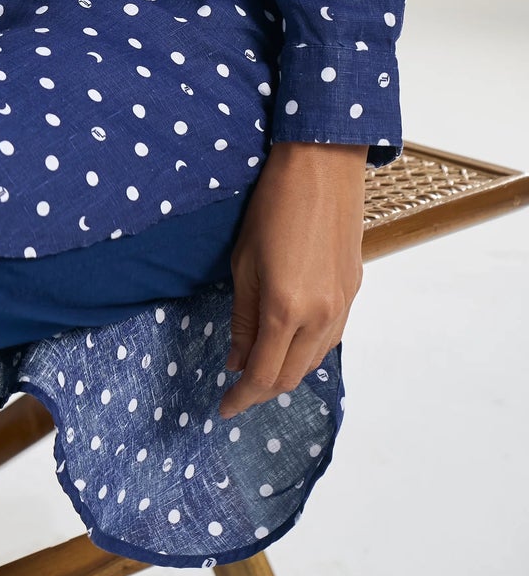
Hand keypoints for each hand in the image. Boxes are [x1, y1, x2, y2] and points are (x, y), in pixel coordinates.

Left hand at [218, 139, 366, 418]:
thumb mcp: (244, 262)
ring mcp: (343, 306)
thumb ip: (244, 319)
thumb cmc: (271, 206)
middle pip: (292, 376)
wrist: (323, 167)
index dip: (241, 397)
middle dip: (263, 390)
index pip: (263, 375)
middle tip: (237, 389)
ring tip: (260, 368)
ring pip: (315, 361)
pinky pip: (330, 338)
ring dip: (287, 372)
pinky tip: (290, 342)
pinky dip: (307, 350)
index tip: (223, 408)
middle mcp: (321, 317)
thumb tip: (238, 361)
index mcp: (287, 310)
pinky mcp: (354, 292)